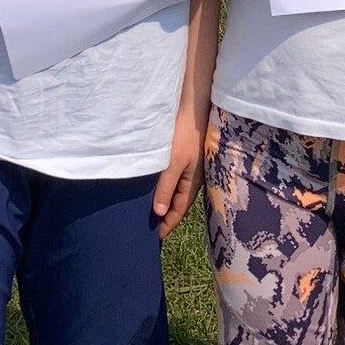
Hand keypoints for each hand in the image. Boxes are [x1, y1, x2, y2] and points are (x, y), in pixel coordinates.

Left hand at [152, 116, 203, 239]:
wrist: (193, 107)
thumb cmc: (185, 134)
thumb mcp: (174, 163)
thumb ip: (166, 187)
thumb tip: (158, 213)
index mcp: (192, 183)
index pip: (178, 210)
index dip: (168, 224)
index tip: (156, 237)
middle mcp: (192, 177)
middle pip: (178, 202)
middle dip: (166, 215)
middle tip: (152, 227)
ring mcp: (189, 167)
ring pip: (176, 190)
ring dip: (165, 201)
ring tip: (150, 210)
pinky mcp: (183, 157)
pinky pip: (174, 178)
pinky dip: (165, 187)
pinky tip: (156, 186)